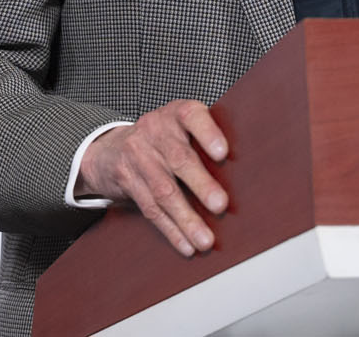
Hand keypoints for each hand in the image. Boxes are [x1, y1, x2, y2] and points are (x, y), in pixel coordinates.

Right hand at [79, 99, 228, 256]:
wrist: (111, 149)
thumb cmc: (164, 138)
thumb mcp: (180, 126)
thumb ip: (206, 139)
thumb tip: (247, 171)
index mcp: (175, 114)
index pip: (191, 116)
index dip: (208, 133)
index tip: (223, 153)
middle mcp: (155, 131)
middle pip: (179, 158)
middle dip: (201, 184)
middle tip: (220, 205)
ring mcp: (138, 156)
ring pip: (164, 191)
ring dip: (187, 219)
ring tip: (205, 240)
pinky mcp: (128, 181)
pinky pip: (151, 209)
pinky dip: (171, 230)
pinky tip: (186, 245)